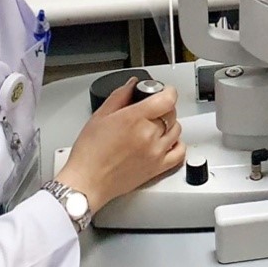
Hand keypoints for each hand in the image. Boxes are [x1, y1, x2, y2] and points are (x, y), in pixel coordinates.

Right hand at [54, 78, 184, 212]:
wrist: (88, 182)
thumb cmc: (89, 153)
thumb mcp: (100, 116)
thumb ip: (119, 96)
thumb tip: (132, 84)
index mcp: (134, 119)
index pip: (167, 98)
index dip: (168, 91)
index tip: (163, 91)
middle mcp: (149, 135)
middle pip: (171, 112)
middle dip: (163, 107)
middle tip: (150, 109)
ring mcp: (156, 152)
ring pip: (176, 129)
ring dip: (169, 123)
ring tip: (155, 125)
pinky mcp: (158, 168)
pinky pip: (179, 152)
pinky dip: (176, 144)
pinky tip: (167, 141)